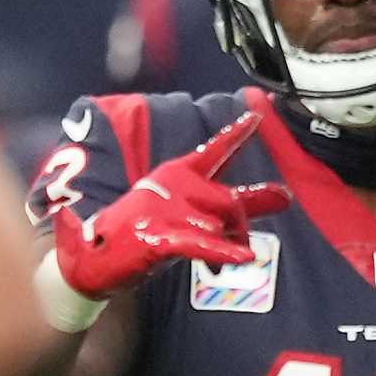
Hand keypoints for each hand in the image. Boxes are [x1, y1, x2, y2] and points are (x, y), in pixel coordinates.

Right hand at [51, 110, 288, 301]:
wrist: (90, 258)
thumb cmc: (143, 235)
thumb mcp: (192, 215)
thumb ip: (239, 207)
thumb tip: (285, 196)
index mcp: (176, 174)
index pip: (213, 151)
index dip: (235, 134)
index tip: (254, 116)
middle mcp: (172, 187)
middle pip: (228, 200)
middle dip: (242, 225)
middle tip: (243, 244)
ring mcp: (163, 211)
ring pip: (217, 223)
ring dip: (227, 246)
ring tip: (229, 259)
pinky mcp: (156, 238)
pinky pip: (199, 244)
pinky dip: (222, 252)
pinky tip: (244, 257)